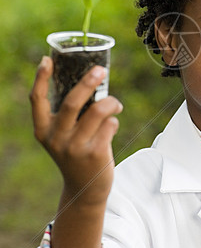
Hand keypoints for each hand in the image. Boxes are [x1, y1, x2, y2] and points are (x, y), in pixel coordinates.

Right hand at [30, 56, 122, 206]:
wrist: (85, 188)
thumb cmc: (77, 152)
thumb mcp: (64, 135)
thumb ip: (70, 115)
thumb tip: (91, 81)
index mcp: (43, 130)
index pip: (37, 100)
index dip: (41, 78)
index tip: (47, 59)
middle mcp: (56, 138)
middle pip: (71, 102)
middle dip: (88, 82)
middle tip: (100, 70)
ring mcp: (75, 147)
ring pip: (97, 111)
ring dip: (111, 102)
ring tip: (115, 103)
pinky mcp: (95, 153)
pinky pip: (110, 124)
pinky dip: (114, 120)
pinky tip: (112, 125)